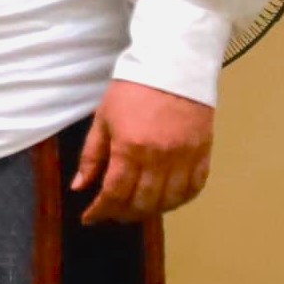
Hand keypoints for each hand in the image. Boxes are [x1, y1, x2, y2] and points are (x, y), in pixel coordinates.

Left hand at [73, 80, 213, 224]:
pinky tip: (167, 199)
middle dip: (123, 214)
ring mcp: (185, 158)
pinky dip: (180, 200)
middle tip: (112, 213)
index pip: (114, 194)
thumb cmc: (133, 90)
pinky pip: (194, 188)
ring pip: (169, 201)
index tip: (90, 218)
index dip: (101, 211)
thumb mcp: (103, 120)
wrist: (173, 66)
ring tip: (136, 208)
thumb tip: (79, 187)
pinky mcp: (203, 153)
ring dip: (151, 210)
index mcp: (130, 149)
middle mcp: (159, 158)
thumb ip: (91, 156)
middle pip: (142, 203)